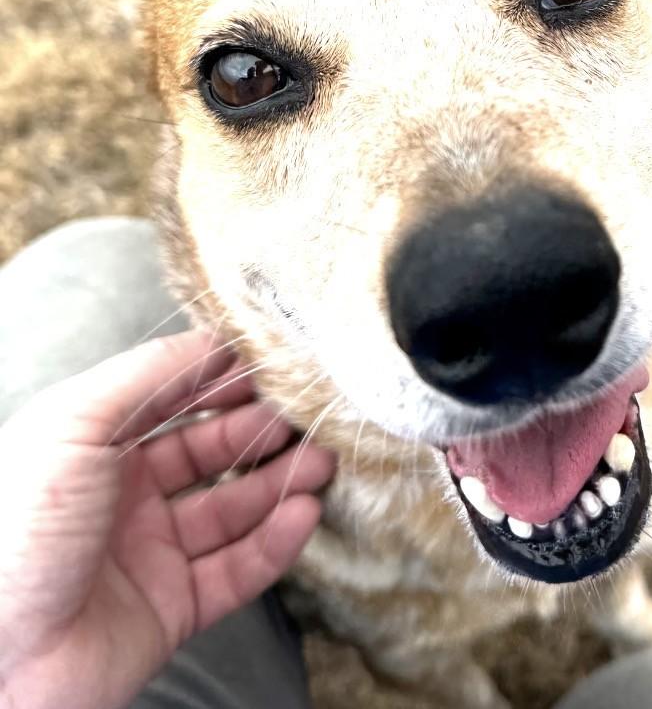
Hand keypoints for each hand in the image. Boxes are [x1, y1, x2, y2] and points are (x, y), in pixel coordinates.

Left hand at [0, 331, 335, 708]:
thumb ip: (147, 376)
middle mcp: (124, 495)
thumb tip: (217, 341)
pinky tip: (302, 514)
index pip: (172, 399)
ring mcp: (150, 553)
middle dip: (263, 430)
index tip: (274, 363)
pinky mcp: (172, 609)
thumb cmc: (17, 531)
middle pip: (211, 451)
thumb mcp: (71, 427)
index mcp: (92, 447)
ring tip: (322, 462)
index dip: (222, 379)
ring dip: (280, 482)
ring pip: (232, 508)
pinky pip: (237, 570)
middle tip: (309, 415)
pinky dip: (275, 542)